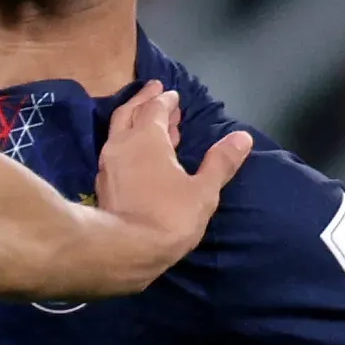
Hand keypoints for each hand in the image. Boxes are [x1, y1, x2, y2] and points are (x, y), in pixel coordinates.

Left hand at [88, 84, 248, 282]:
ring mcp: (108, 165)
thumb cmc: (168, 217)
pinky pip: (115, 152)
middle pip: (130, 112)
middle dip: (144, 101)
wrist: (126, 251)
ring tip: (152, 123)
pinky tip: (139, 155)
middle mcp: (122, 144)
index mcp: (147, 137)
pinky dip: (128, 144)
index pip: (155, 107)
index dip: (165, 100)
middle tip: (156, 92)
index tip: (172, 95)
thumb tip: (242, 137)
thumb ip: (221, 162)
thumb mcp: (203, 191)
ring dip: (135, 122)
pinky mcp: (102, 185)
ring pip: (119, 132)